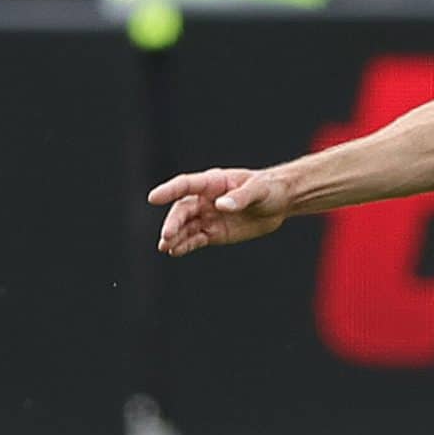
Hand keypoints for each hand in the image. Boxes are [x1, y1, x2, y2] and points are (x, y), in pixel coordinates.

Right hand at [148, 167, 293, 255]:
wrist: (280, 203)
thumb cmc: (268, 189)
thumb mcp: (258, 190)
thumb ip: (241, 197)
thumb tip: (221, 205)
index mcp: (213, 182)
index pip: (186, 185)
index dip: (169, 191)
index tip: (153, 198)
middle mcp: (205, 199)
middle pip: (183, 210)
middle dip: (174, 222)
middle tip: (167, 235)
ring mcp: (207, 217)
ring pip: (185, 227)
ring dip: (174, 237)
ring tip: (165, 248)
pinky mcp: (213, 233)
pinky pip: (195, 239)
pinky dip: (185, 246)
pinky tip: (175, 252)